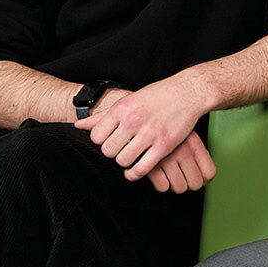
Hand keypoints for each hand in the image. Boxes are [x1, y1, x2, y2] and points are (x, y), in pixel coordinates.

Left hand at [75, 72, 204, 179]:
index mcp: (122, 109)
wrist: (188, 92)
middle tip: (121, 149)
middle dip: (112, 153)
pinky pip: (141, 169)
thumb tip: (79, 125)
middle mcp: (133, 121)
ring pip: (122, 161)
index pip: (96, 137)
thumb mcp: (128, 100)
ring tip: (131, 156)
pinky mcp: (164, 145)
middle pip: (108, 151)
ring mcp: (149, 134)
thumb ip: (103, 115)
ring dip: (124, 162)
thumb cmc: (158, 95)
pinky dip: (135, 174)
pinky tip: (136, 169)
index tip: (110, 140)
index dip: (101, 142)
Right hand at [144, 131, 216, 192]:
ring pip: (179, 188)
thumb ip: (197, 152)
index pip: (210, 173)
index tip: (196, 178)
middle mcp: (183, 150)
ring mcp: (167, 157)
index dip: (203, 180)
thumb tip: (206, 178)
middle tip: (180, 176)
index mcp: (194, 142)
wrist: (141, 118)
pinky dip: (159, 183)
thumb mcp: (185, 134)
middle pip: (195, 184)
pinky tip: (157, 173)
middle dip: (188, 183)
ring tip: (168, 174)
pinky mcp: (150, 165)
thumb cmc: (165, 129)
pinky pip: (162, 187)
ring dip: (173, 184)